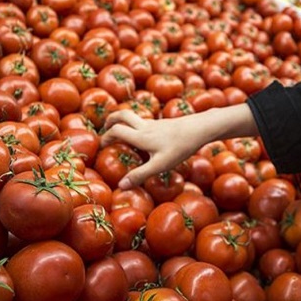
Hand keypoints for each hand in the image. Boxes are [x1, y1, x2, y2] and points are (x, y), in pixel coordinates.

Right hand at [100, 104, 257, 188]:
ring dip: (124, 122)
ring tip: (122, 134)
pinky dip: (137, 126)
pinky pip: (145, 122)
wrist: (200, 129)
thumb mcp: (160, 165)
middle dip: (111, 119)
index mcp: (140, 136)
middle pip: (122, 114)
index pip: (116, 131)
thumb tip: (121, 186)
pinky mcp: (164, 124)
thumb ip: (140, 175)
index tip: (101, 146)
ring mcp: (155, 123)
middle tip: (105, 129)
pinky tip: (144, 139)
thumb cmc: (180, 147)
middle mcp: (145, 126)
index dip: (105, 137)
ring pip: (134, 117)